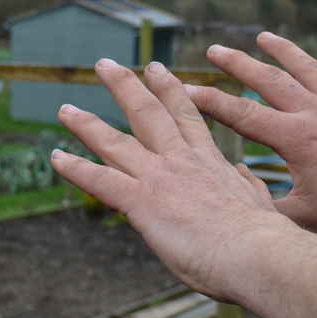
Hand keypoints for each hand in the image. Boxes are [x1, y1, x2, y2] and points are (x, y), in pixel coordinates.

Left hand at [50, 58, 294, 299]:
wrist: (256, 252)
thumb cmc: (261, 236)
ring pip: (115, 142)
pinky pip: (100, 181)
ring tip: (65, 109)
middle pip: (147, 113)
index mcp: (207, 160)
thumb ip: (245, 184)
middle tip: (105, 65)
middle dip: (124, 86)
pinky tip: (56, 158)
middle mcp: (179, 160)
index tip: (157, 70)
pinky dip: (76, 169)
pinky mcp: (142, 202)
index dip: (169, 90)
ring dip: (87, 124)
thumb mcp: (258, 200)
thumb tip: (244, 174)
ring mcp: (158, 178)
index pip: (184, 116)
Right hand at [188, 32, 316, 238]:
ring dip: (282, 50)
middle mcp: (313, 112)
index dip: (210, 101)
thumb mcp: (304, 214)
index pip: (241, 115)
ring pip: (306, 67)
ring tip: (263, 36)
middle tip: (214, 50)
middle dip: (237, 63)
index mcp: (294, 137)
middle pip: (268, 79)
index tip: (186, 89)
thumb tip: (238, 202)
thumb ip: (267, 205)